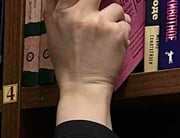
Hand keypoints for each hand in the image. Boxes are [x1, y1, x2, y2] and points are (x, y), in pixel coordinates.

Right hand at [44, 0, 130, 125]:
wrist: (83, 86)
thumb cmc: (69, 65)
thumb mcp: (53, 35)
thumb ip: (59, 12)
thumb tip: (66, 0)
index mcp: (59, 15)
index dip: (84, 0)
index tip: (88, 4)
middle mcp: (77, 15)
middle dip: (100, 4)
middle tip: (101, 17)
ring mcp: (98, 22)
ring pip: (115, 8)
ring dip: (114, 20)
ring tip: (106, 37)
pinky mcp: (116, 30)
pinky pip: (125, 23)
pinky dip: (122, 33)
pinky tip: (112, 45)